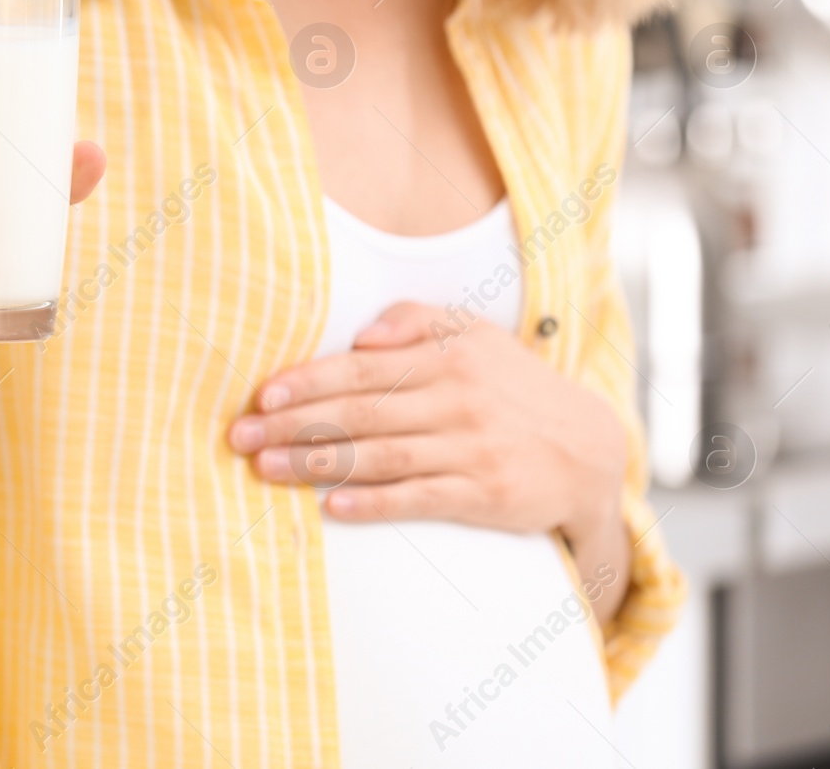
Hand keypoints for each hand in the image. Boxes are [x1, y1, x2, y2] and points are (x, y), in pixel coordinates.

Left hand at [226, 301, 626, 547]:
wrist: (588, 450)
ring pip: (380, 456)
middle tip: (241, 436)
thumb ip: (416, 321)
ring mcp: (471, 449)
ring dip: (317, 465)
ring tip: (266, 469)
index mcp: (449, 357)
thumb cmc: (512, 387)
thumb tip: (362, 334)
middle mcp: (458, 400)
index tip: (263, 394)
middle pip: (361, 412)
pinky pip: (419, 499)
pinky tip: (332, 508)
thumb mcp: (476, 336)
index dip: (309, 381)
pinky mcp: (484, 495)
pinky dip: (374, 503)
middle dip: (294, 424)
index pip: (363, 367)